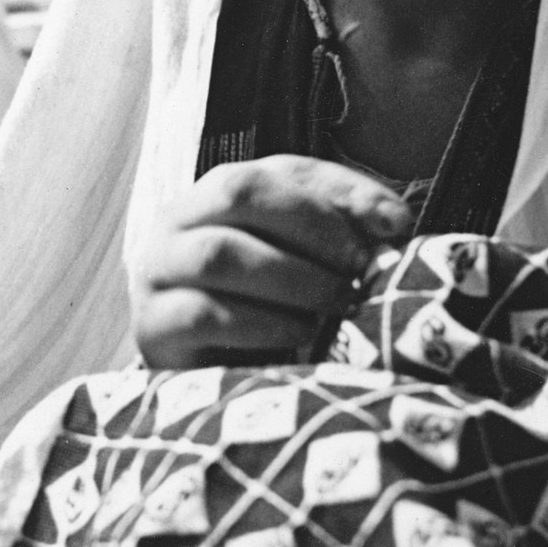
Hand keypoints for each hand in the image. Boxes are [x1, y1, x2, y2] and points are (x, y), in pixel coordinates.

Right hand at [131, 155, 409, 369]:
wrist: (206, 375)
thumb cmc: (268, 309)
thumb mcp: (309, 261)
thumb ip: (347, 232)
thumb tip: (393, 224)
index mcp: (220, 194)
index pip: (280, 171)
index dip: (341, 190)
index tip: (395, 227)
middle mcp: (179, 219)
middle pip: (237, 192)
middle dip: (313, 229)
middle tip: (362, 271)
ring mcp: (158, 271)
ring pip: (217, 253)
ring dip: (291, 278)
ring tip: (337, 305)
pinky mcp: (152, 326)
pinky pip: (201, 314)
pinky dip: (262, 323)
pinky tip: (300, 335)